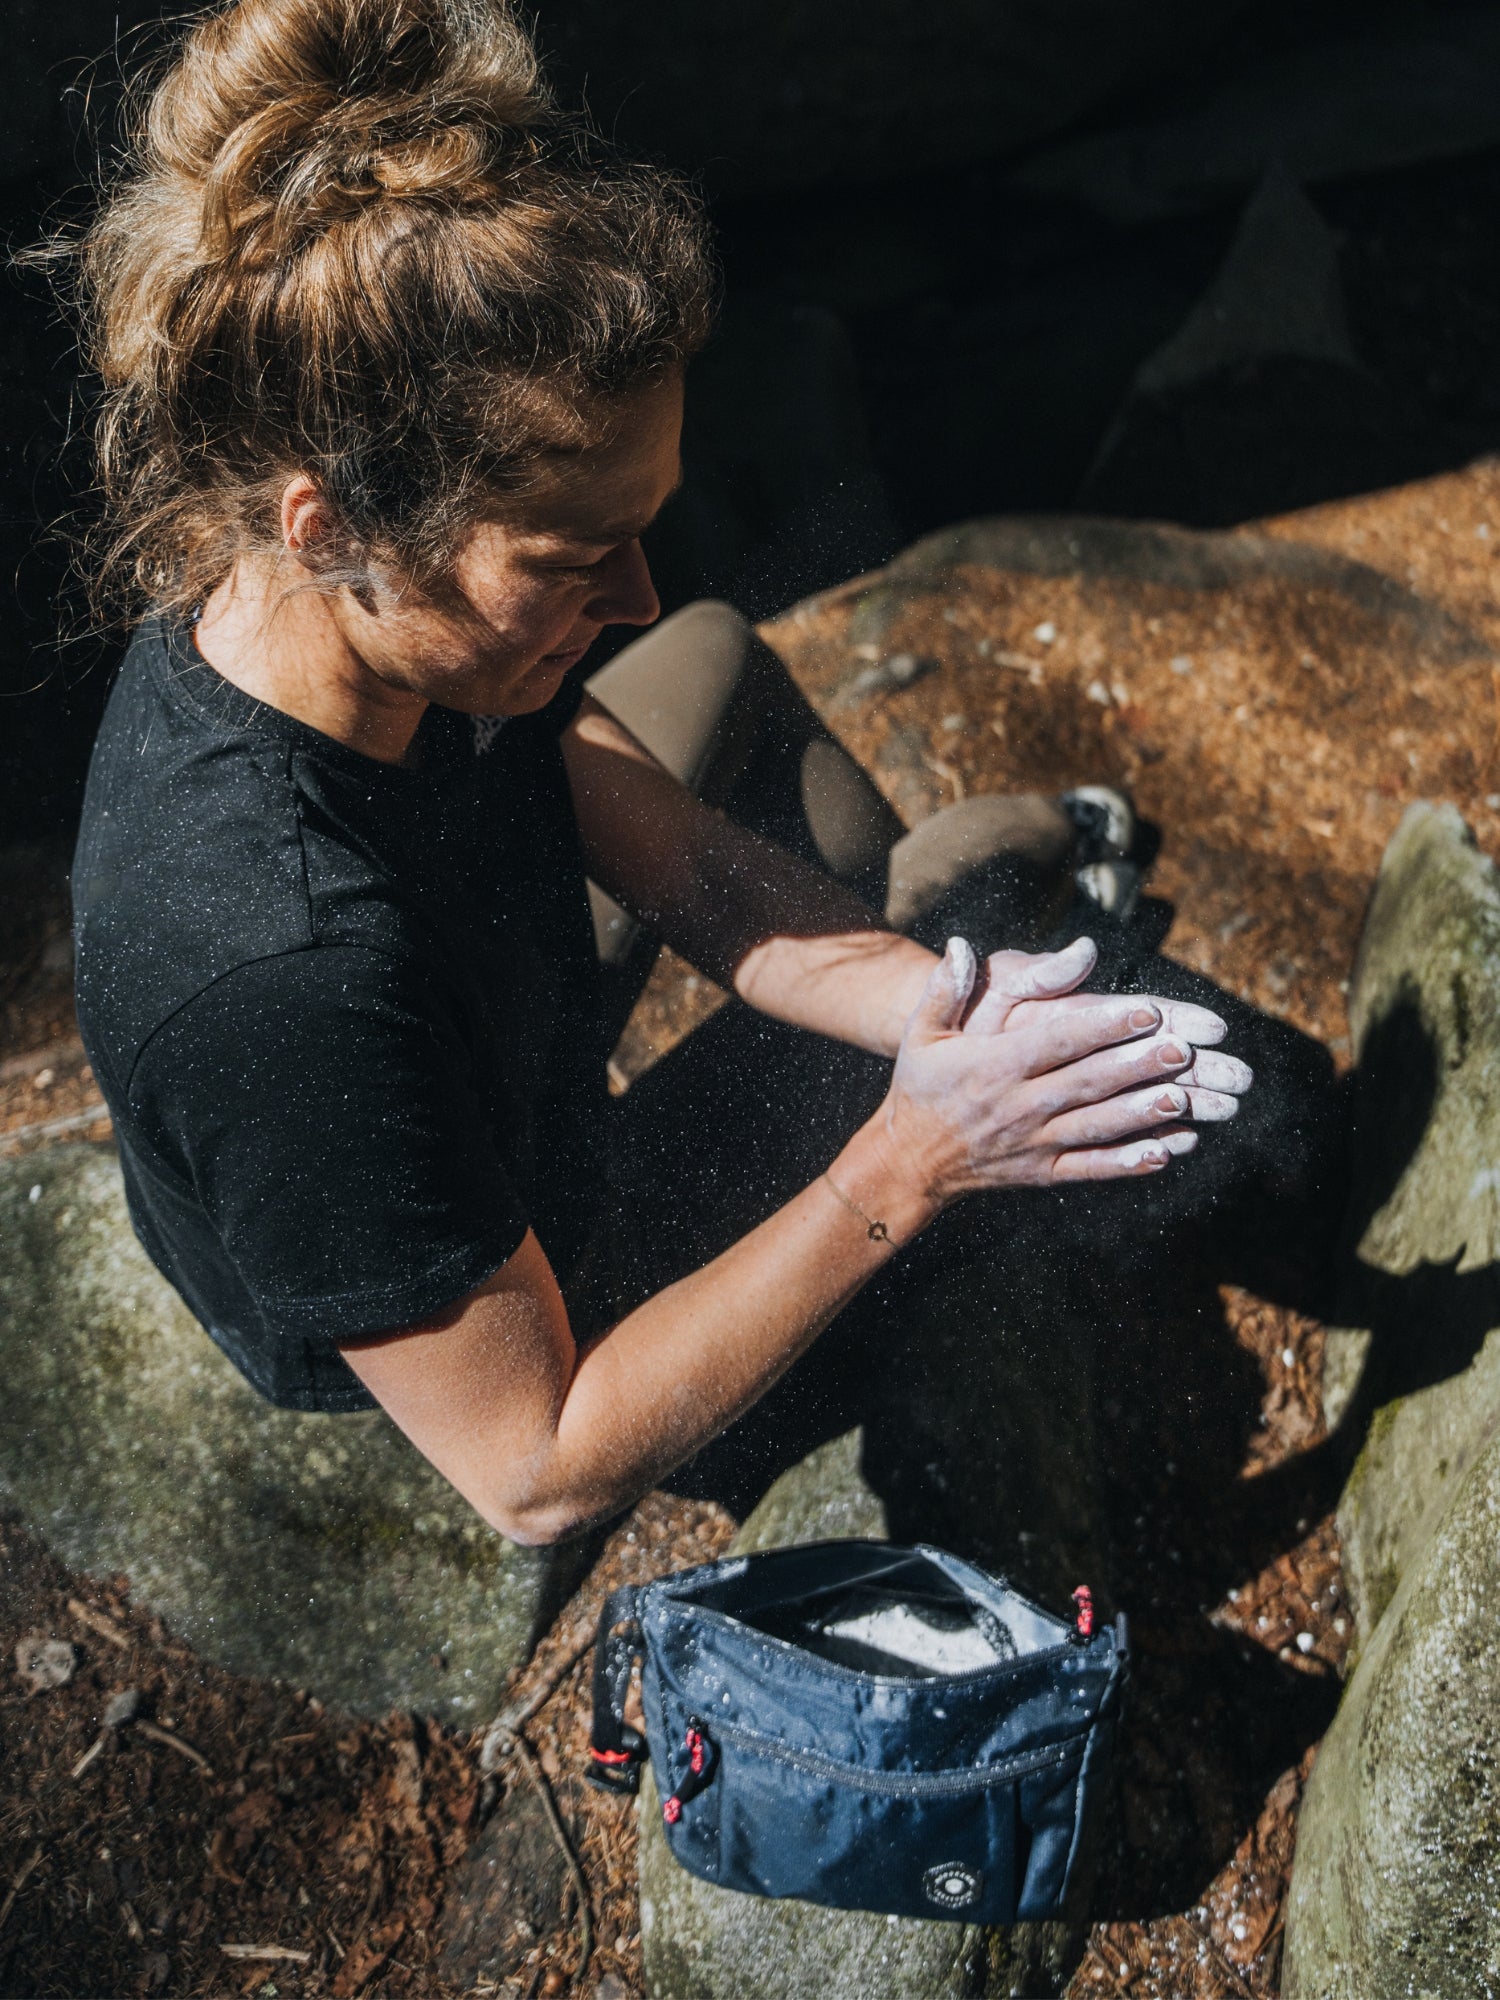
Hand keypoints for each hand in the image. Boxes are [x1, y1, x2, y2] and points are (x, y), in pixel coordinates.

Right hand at [877, 937, 1252, 1202]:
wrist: (907, 1160)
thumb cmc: (919, 1087)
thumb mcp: (920, 1033)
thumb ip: (943, 989)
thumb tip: (959, 944)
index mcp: (994, 1065)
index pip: (1057, 1041)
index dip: (1103, 1025)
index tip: (1145, 1009)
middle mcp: (1018, 1105)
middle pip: (1087, 1081)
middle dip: (1137, 1065)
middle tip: (1184, 1050)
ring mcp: (1033, 1143)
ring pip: (1095, 1125)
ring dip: (1141, 1113)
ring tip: (1184, 1098)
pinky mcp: (1042, 1172)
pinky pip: (1090, 1167)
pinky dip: (1127, 1162)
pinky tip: (1165, 1152)